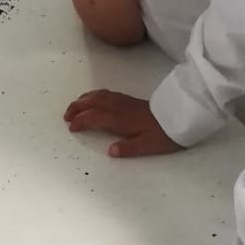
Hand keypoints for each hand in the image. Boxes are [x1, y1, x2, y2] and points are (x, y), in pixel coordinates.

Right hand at [64, 89, 181, 157]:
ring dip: (83, 100)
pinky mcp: (127, 99)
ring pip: (97, 95)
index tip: (72, 128)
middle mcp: (117, 106)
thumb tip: (111, 151)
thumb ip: (128, 148)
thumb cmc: (162, 134)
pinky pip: (104, 93)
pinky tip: (93, 100)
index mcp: (119, 118)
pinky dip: (93, 95)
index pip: (93, 116)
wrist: (177, 117)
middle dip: (76, 108)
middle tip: (66, 117)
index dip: (80, 121)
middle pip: (91, 102)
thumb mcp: (147, 146)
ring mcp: (122, 100)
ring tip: (74, 107)